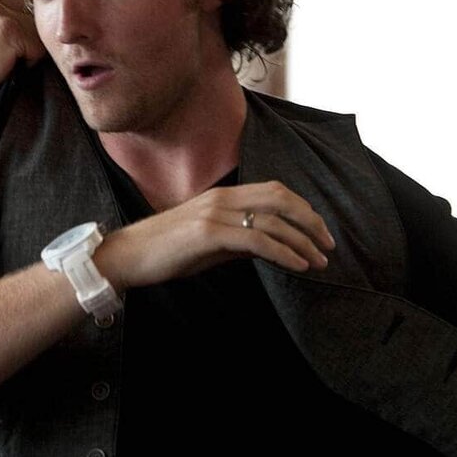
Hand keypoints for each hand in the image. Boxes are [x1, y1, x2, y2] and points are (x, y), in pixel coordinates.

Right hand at [0, 0, 44, 108]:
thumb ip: (0, 11)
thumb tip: (38, 8)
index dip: (22, 23)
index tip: (2, 43)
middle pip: (34, 9)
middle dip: (27, 33)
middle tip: (1, 54)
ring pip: (38, 27)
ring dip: (28, 47)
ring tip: (2, 59)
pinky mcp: (7, 28)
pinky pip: (39, 44)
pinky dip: (29, 61)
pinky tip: (5, 66)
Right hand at [94, 182, 334, 289]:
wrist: (128, 256)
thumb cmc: (166, 253)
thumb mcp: (211, 245)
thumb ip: (241, 240)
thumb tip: (274, 247)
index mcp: (222, 195)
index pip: (274, 191)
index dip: (302, 209)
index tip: (319, 233)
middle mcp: (222, 198)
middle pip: (280, 198)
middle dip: (310, 221)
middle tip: (329, 245)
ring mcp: (215, 213)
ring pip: (273, 219)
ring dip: (303, 241)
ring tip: (319, 261)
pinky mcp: (208, 233)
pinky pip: (257, 239)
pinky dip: (284, 252)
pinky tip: (298, 265)